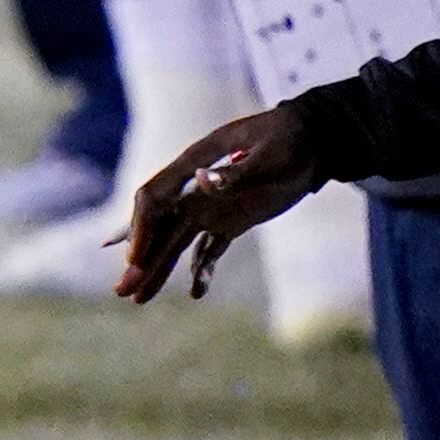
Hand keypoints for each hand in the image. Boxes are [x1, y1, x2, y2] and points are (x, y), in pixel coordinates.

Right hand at [116, 104, 320, 304]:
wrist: (317, 139)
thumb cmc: (292, 141)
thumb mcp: (268, 156)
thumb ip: (234, 172)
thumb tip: (201, 181)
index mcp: (195, 164)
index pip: (155, 200)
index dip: (141, 230)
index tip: (135, 260)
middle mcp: (195, 189)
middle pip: (159, 227)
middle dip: (141, 259)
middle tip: (122, 291)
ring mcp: (211, 206)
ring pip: (176, 242)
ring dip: (159, 269)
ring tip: (138, 300)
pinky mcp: (229, 221)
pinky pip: (208, 249)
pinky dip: (201, 270)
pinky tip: (197, 293)